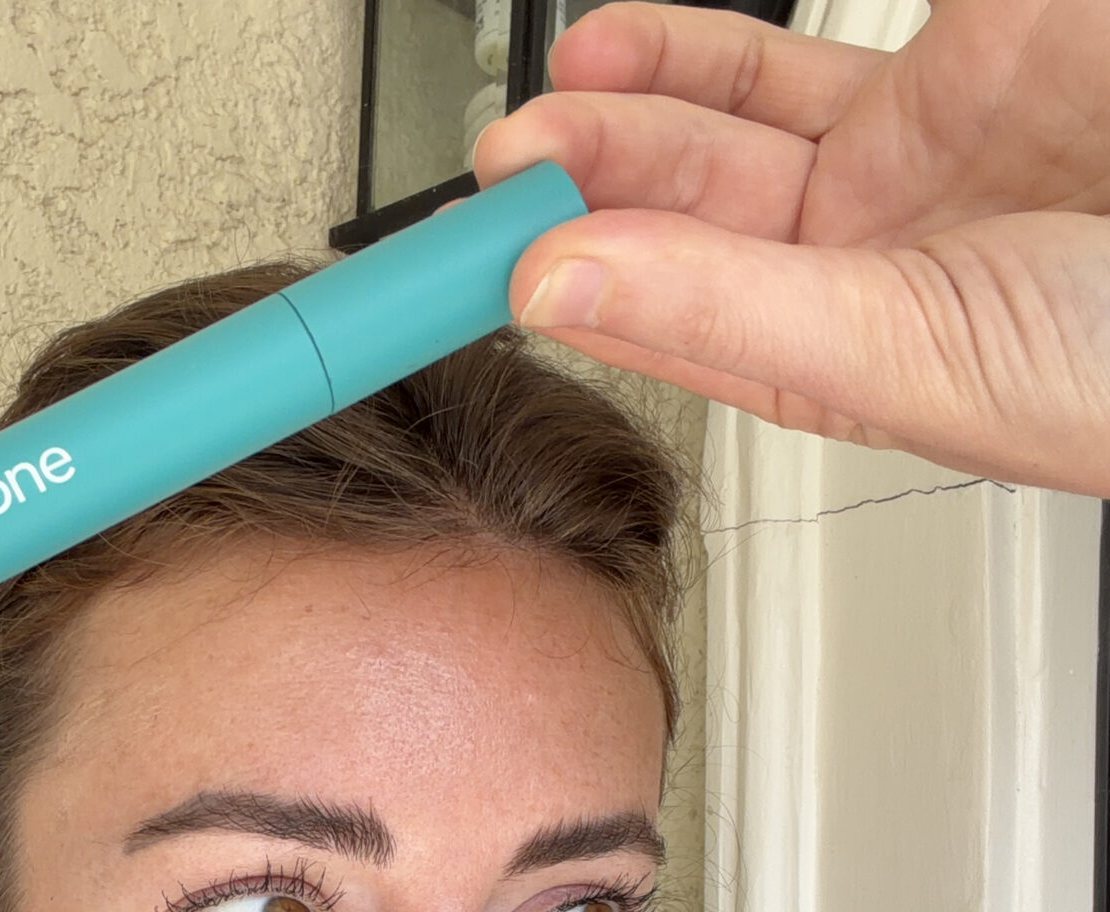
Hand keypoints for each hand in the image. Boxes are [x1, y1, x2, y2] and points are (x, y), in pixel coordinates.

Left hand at [473, 0, 1109, 492]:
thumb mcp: (913, 349)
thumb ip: (731, 309)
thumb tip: (562, 281)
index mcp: (848, 364)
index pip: (670, 332)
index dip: (562, 298)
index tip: (461, 275)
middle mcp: (863, 266)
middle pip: (683, 220)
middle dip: (579, 188)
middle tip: (493, 165)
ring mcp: (907, 156)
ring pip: (728, 124)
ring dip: (627, 106)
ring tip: (541, 100)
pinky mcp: (959, 62)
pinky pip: (798, 45)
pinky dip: (707, 39)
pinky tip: (623, 38)